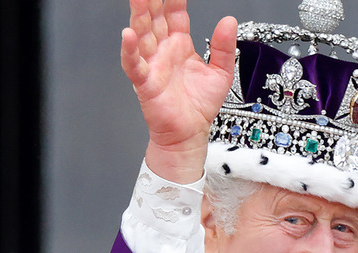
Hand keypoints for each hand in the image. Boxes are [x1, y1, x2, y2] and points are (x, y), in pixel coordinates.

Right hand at [121, 0, 236, 182]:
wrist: (190, 133)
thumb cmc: (200, 106)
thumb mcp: (221, 73)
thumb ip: (225, 47)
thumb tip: (229, 21)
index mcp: (180, 45)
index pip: (174, 14)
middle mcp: (163, 51)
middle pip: (154, 19)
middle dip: (151, 1)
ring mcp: (153, 65)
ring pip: (142, 35)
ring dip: (139, 16)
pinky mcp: (146, 83)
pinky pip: (134, 65)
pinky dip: (129, 51)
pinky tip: (128, 36)